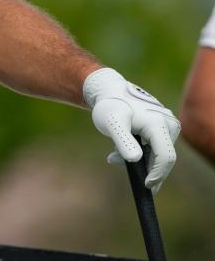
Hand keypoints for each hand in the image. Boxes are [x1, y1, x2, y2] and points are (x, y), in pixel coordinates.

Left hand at [83, 68, 180, 194]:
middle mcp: (168, 123)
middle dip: (145, 168)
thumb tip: (136, 159)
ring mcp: (167, 124)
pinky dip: (140, 153)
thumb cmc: (109, 105)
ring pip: (158, 153)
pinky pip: (156, 147)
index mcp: (158, 123)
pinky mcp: (163, 127)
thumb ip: (122, 140)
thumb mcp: (111, 123)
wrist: (109, 90)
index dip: (157, 174)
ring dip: (140, 160)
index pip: (166, 156)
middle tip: (122, 170)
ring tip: (114, 156)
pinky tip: (120, 152)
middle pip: (163, 157)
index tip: (146, 186)